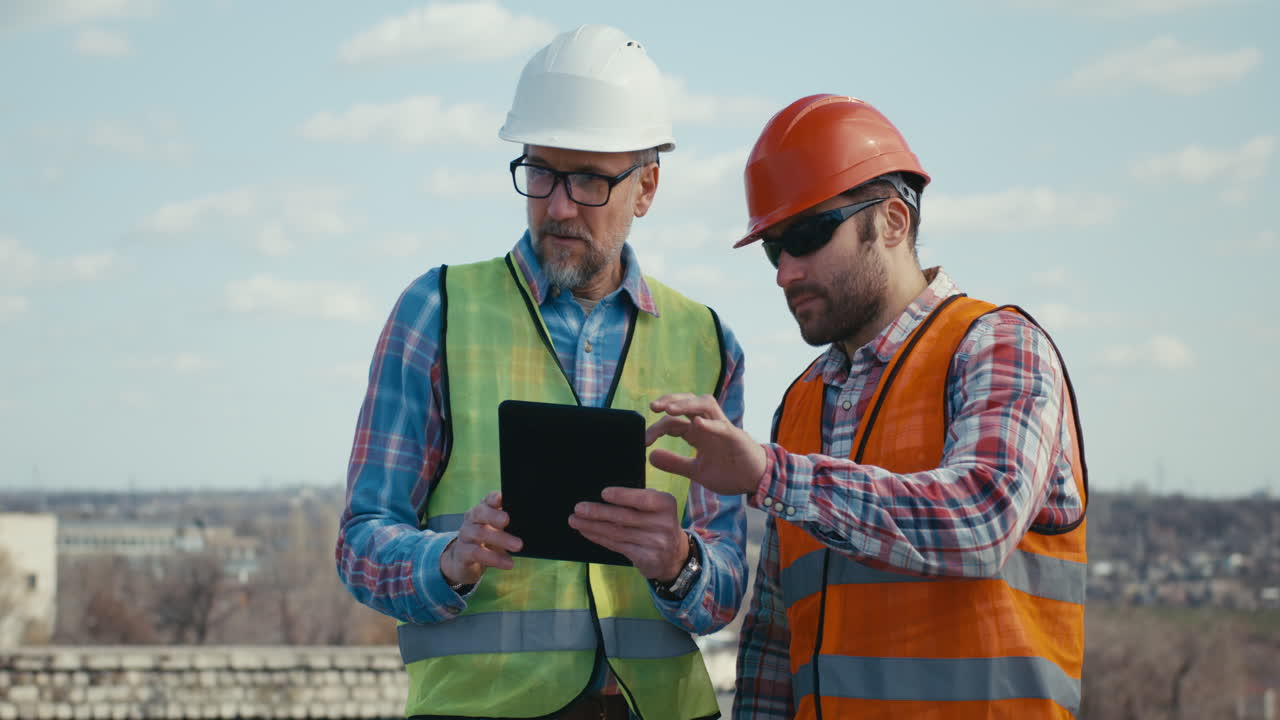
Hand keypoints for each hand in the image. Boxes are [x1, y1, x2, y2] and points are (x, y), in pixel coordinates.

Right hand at [440, 491, 522, 586]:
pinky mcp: (462, 552)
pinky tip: (508, 563)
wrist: (464, 561)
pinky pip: (476, 553)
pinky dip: (493, 558)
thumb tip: (533, 525)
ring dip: (500, 539)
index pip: (488, 499)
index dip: (495, 498)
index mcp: (484, 509)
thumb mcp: (499, 530)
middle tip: (507, 521)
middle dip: (494, 516)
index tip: (504, 499)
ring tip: (518, 546)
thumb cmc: (488, 541)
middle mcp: (472, 519)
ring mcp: (465, 535)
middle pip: (480, 513)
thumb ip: (512, 525)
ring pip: (480, 533)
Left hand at [569, 487, 688, 581]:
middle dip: (599, 512)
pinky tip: (586, 532)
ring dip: (593, 526)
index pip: (644, 499)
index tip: (603, 493)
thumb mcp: (656, 507)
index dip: (623, 496)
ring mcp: (655, 543)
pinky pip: (617, 546)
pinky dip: (599, 538)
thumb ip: (637, 500)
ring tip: (575, 520)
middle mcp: (663, 524)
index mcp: (666, 504)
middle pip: (625, 517)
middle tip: (579, 508)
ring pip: (617, 533)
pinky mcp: (645, 558)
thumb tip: (601, 496)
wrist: (675, 555)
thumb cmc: (657, 522)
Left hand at [646, 393, 767, 495]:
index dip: (657, 428)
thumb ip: (675, 463)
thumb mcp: (696, 470)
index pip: (673, 422)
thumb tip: (651, 456)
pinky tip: (697, 423)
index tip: (643, 441)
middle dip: (670, 400)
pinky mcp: (735, 437)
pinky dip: (710, 423)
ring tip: (669, 409)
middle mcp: (708, 425)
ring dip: (686, 404)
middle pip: (688, 402)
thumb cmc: (730, 472)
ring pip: (704, 404)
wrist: (756, 480)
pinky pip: (722, 426)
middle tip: (653, 407)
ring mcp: (722, 428)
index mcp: (697, 433)